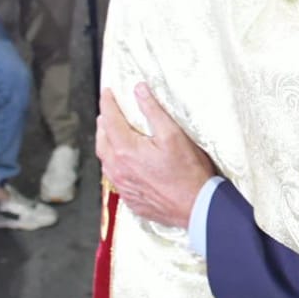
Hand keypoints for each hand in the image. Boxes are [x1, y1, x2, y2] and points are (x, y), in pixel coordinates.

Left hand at [97, 85, 215, 229]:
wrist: (196, 207)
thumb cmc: (188, 172)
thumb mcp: (173, 134)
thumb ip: (153, 110)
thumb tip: (139, 90)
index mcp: (125, 150)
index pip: (109, 119)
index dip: (107, 103)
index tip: (107, 92)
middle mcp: (118, 169)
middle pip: (102, 140)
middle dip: (104, 123)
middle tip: (108, 112)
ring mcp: (123, 186)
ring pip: (105, 161)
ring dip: (107, 144)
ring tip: (113, 134)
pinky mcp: (131, 199)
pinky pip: (115, 177)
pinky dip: (115, 164)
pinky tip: (125, 162)